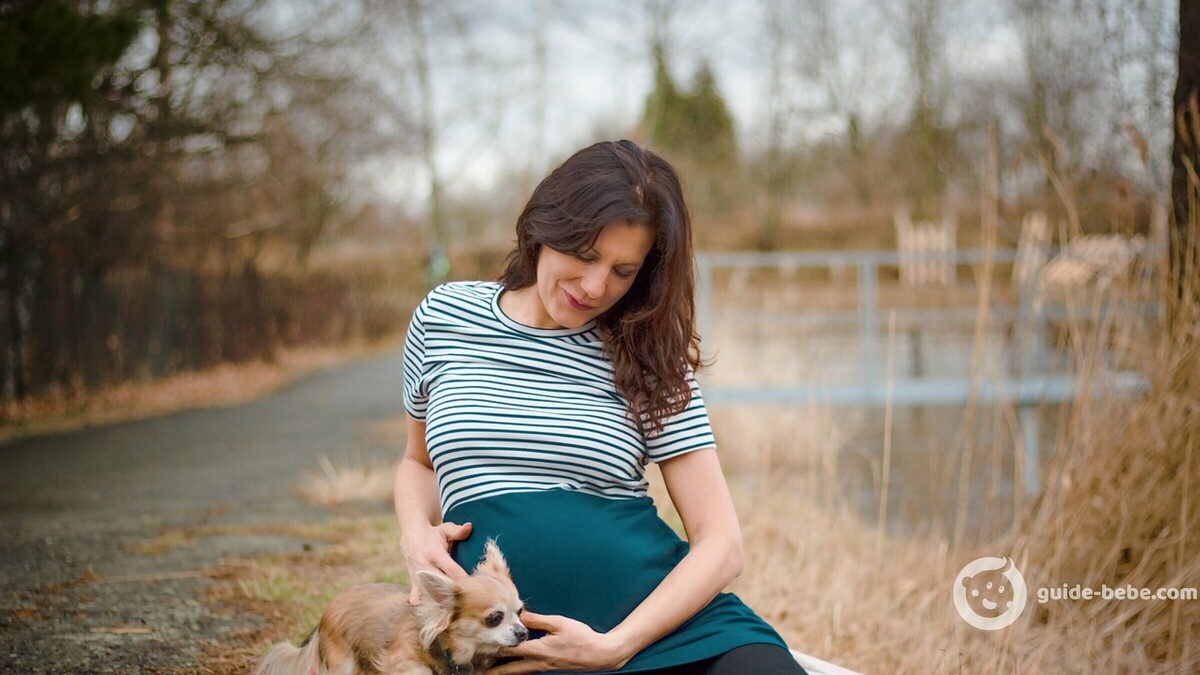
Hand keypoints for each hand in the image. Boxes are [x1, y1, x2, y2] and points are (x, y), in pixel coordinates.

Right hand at [401, 521, 472, 603]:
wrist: (412, 535)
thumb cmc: (434, 533)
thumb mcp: (445, 529)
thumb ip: (458, 531)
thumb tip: (470, 527)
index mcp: (435, 555)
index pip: (452, 571)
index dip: (463, 580)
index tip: (475, 587)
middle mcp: (425, 567)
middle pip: (442, 586)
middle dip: (454, 594)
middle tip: (468, 602)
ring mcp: (418, 576)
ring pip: (430, 593)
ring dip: (441, 601)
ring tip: (454, 610)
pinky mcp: (413, 581)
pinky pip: (416, 595)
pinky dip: (423, 602)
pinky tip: (432, 611)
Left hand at [484, 611, 630, 673]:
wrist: (599, 655)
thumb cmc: (582, 638)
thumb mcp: (559, 623)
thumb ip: (537, 619)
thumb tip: (519, 613)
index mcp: (539, 650)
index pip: (510, 651)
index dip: (493, 650)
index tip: (479, 649)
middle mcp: (538, 662)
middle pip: (509, 669)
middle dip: (491, 672)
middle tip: (476, 673)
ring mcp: (543, 667)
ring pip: (517, 672)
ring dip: (501, 672)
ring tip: (486, 672)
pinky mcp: (548, 667)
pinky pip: (527, 669)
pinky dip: (515, 668)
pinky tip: (510, 666)